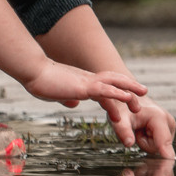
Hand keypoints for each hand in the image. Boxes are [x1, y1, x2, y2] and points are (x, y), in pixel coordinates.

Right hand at [20, 60, 150, 142]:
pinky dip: (119, 93)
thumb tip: (73, 104)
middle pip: (114, 80)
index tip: (127, 97)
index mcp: (82, 81)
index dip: (117, 90)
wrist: (32, 72)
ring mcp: (87, 82)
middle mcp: (88, 79)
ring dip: (130, 89)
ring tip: (142, 96)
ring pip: (114, 83)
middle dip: (129, 86)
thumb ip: (67, 98)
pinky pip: (105, 90)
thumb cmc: (40, 82)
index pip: (105, 85)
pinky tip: (128, 97)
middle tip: (142, 94)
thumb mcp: (57, 94)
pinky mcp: (83, 87)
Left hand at [126, 98, 175, 159]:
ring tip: (139, 129)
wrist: (131, 98)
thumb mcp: (119, 119)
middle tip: (136, 130)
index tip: (170, 161)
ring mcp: (170, 126)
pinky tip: (144, 130)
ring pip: (158, 148)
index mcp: (159, 117)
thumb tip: (129, 143)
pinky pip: (158, 145)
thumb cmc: (125, 106)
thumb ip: (123, 130)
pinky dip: (149, 140)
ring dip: (145, 142)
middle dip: (144, 144)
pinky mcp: (169, 130)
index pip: (164, 142)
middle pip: (158, 148)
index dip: (166, 155)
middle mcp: (168, 122)